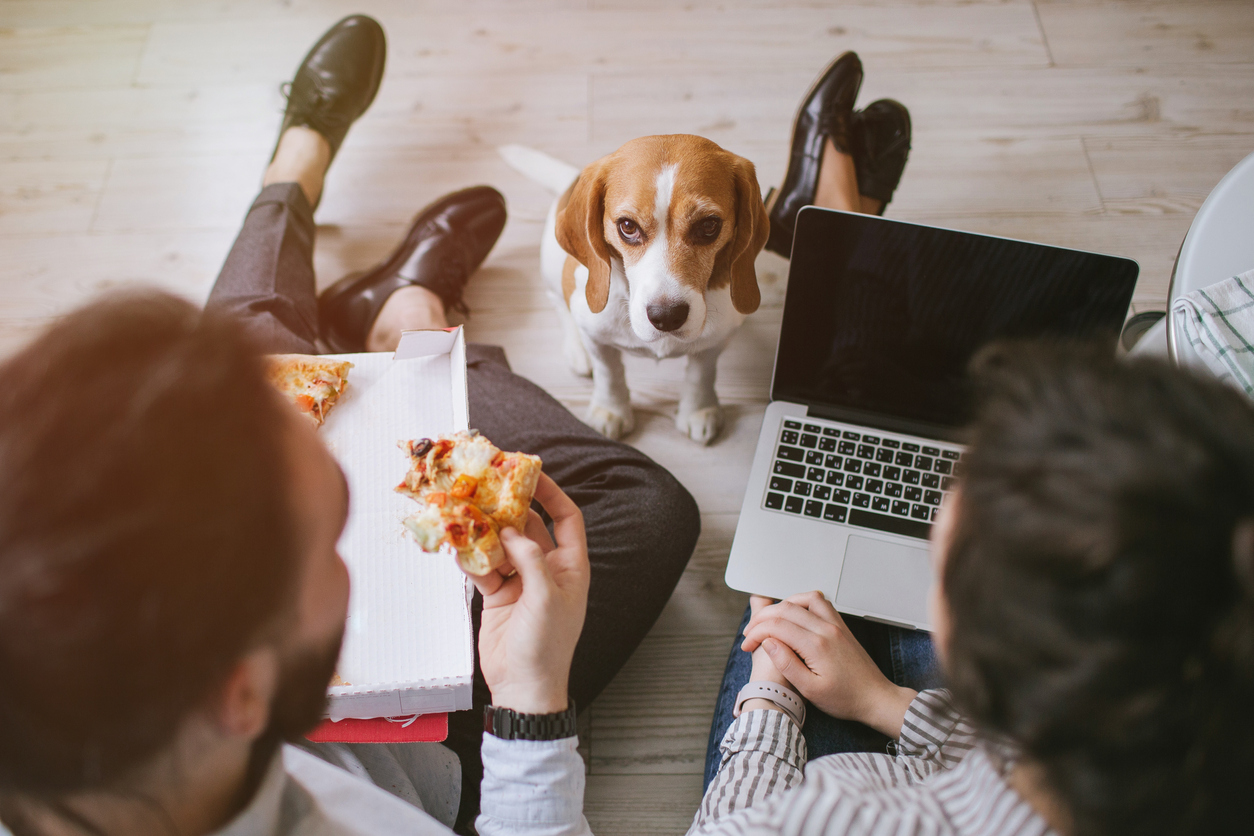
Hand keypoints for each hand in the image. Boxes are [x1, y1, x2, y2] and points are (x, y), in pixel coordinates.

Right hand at [464, 473, 589, 714]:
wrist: (523, 688)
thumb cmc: (547, 646)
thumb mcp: (545, 599)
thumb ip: (530, 560)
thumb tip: (511, 530)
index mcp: (571, 567)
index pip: (566, 519)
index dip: (552, 494)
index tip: (532, 473)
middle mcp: (547, 569)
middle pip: (528, 527)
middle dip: (509, 509)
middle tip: (487, 487)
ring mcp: (521, 581)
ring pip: (501, 545)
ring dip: (485, 532)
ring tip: (466, 513)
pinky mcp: (497, 595)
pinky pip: (483, 568)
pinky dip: (472, 558)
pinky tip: (458, 550)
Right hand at [742, 591, 916, 738]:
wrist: (876, 698)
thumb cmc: (846, 699)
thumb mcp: (811, 690)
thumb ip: (787, 664)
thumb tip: (768, 643)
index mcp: (817, 645)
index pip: (776, 626)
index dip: (756, 633)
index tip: (748, 645)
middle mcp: (827, 629)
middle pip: (785, 609)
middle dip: (762, 619)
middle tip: (751, 633)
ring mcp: (836, 624)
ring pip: (802, 599)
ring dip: (780, 605)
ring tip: (768, 621)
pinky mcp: (841, 625)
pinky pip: (819, 601)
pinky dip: (801, 601)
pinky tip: (793, 613)